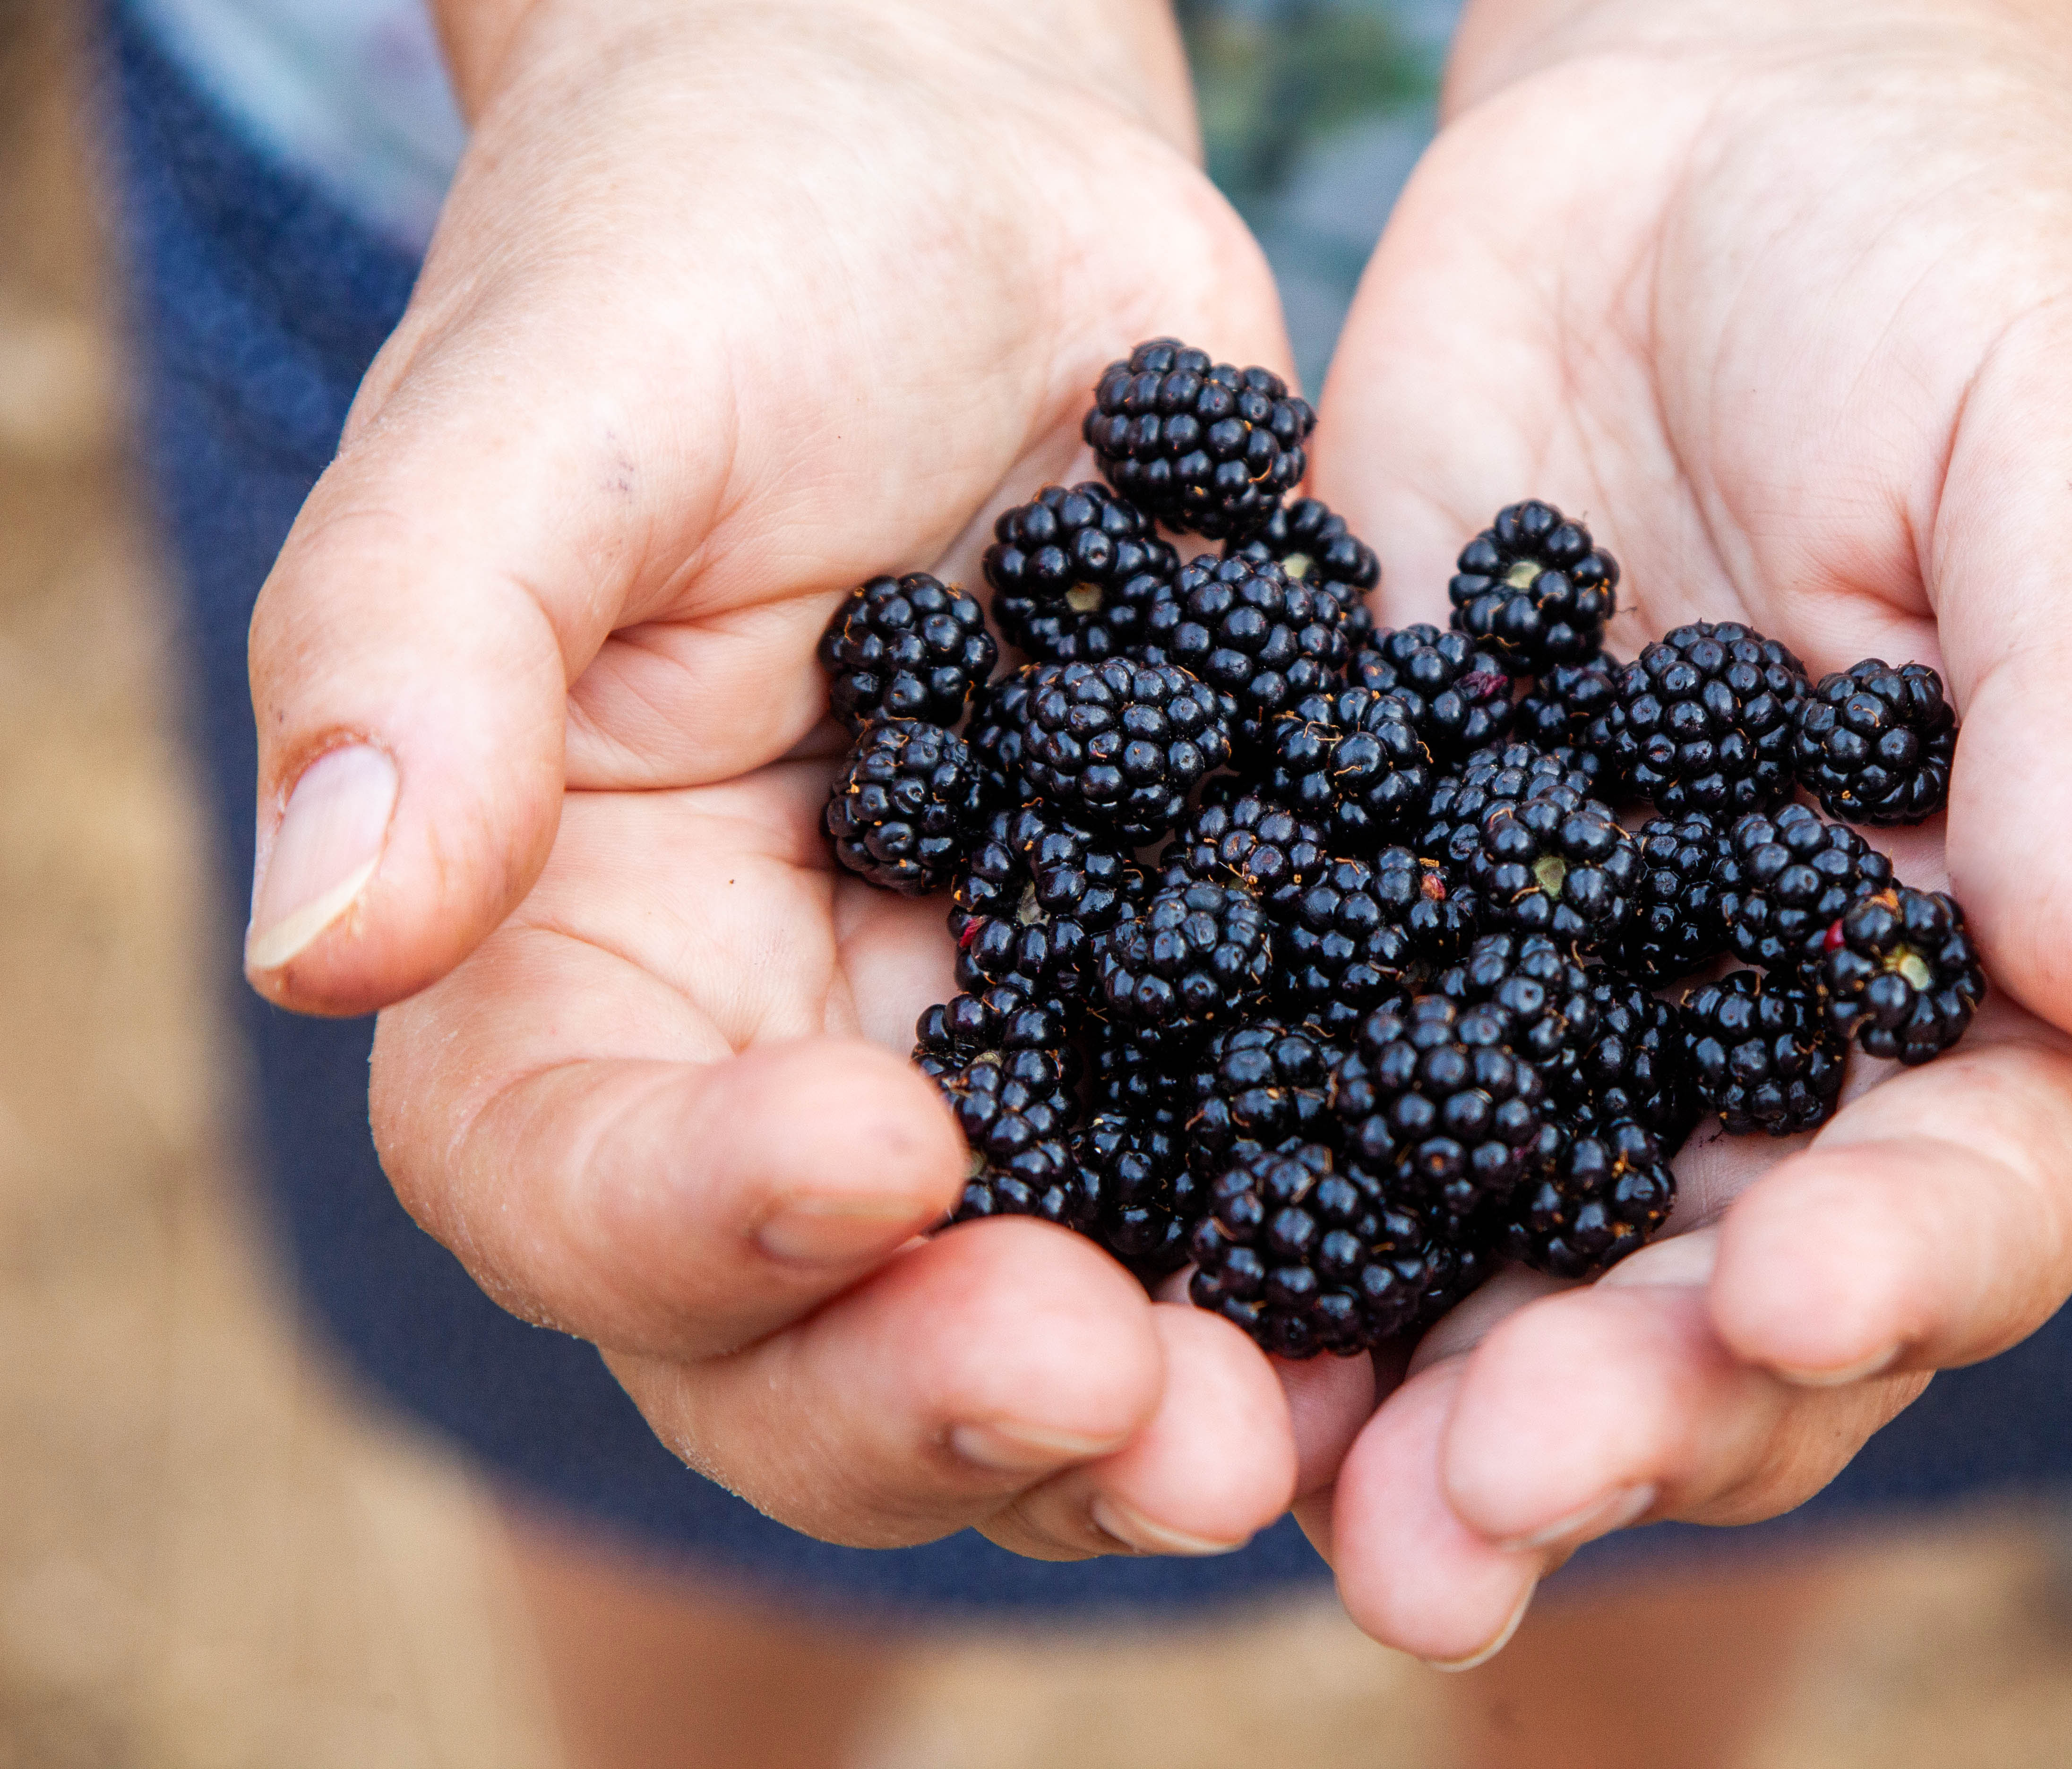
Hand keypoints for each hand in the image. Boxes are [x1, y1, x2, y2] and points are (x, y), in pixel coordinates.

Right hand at [246, 0, 1331, 1558]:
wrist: (961, 187)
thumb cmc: (713, 253)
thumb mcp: (552, 418)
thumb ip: (421, 655)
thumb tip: (320, 940)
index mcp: (569, 956)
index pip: (572, 1175)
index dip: (702, 1215)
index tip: (882, 1152)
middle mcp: (769, 1053)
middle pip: (803, 1335)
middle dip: (942, 1397)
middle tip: (1116, 1401)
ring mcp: (997, 1050)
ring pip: (1033, 1321)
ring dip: (1144, 1413)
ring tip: (1266, 1430)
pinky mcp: (1181, 1002)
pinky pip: (1243, 1177)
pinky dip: (1325, 1263)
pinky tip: (1430, 1299)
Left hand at [1306, 0, 2071, 1658]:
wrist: (1741, 127)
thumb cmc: (1982, 264)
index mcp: (2006, 970)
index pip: (1979, 1181)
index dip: (1896, 1269)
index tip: (1780, 1306)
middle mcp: (1780, 1033)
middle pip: (1711, 1283)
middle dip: (1605, 1406)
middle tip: (1465, 1512)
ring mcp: (1568, 983)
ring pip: (1488, 1234)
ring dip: (1391, 1377)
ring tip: (1280, 1490)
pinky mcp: (1385, 888)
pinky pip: (1301, 1061)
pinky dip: (1225, 1175)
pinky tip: (1126, 1268)